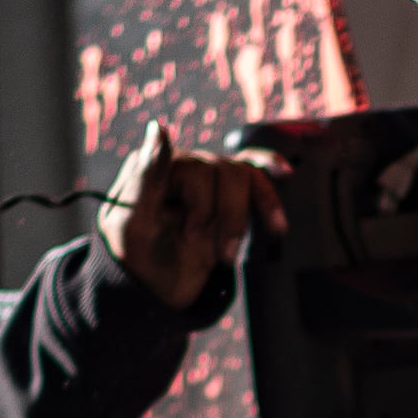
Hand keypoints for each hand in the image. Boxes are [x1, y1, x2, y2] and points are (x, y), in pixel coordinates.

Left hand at [100, 122, 277, 314]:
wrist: (156, 290)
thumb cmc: (138, 257)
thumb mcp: (133, 224)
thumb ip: (146, 176)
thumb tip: (158, 127)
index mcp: (157, 168)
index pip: (197, 169)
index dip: (202, 205)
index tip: (194, 234)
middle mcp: (183, 166)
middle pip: (225, 173)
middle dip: (225, 219)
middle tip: (213, 254)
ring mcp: (207, 180)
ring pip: (244, 176)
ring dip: (242, 218)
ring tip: (230, 253)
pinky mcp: (226, 195)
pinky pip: (253, 173)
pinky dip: (268, 174)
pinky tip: (284, 173)